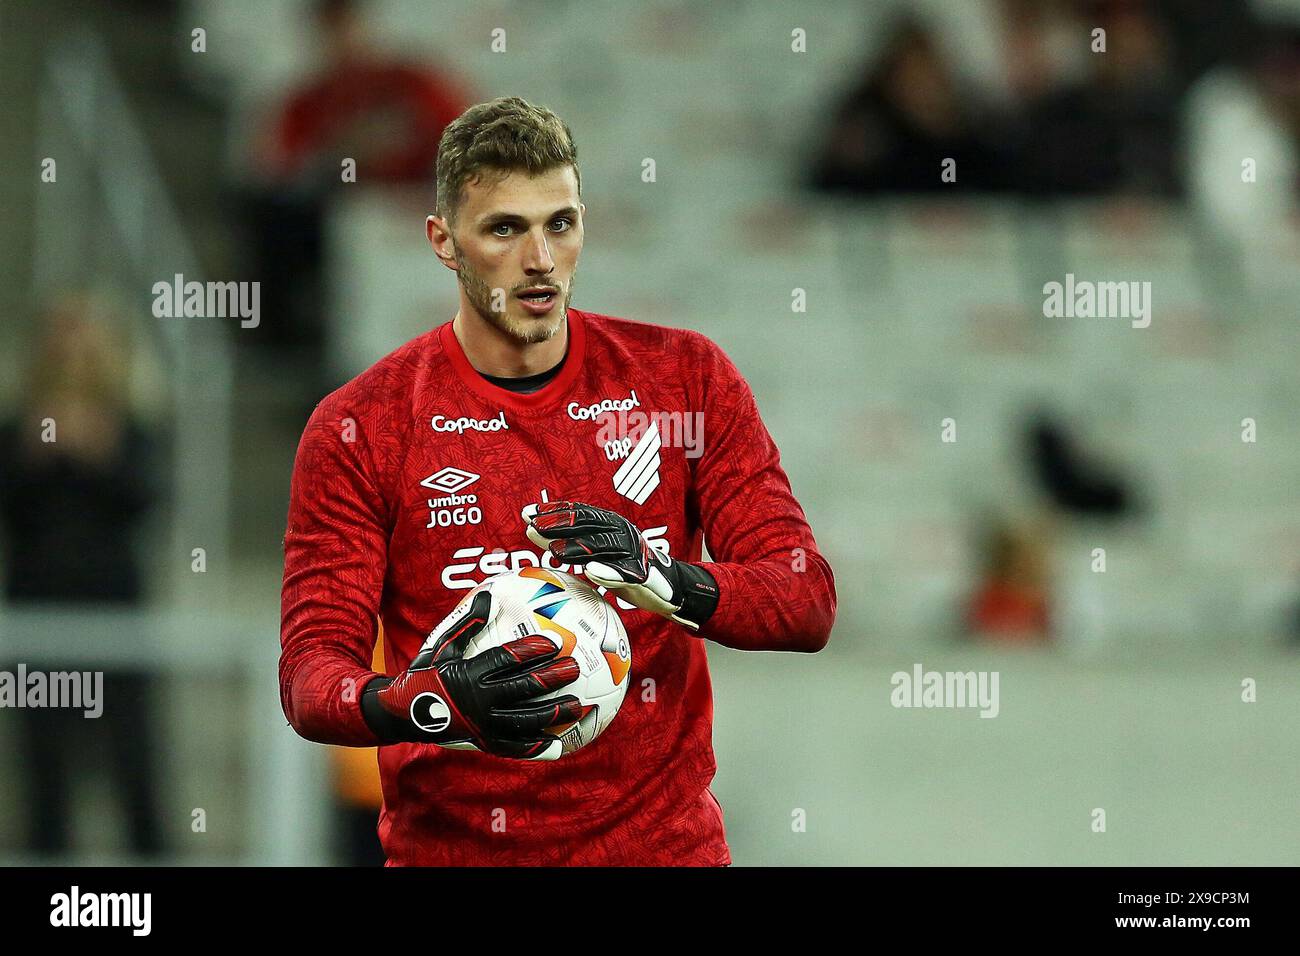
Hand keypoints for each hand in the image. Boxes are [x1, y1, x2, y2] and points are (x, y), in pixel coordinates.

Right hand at [369, 589, 582, 759]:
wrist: (403, 712)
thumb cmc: (427, 673)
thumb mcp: (443, 646)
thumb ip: (469, 623)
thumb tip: (489, 594)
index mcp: (469, 673)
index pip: (507, 660)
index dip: (532, 650)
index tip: (555, 642)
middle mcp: (478, 701)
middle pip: (523, 688)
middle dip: (552, 678)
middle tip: (575, 668)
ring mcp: (481, 726)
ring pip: (525, 720)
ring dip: (553, 712)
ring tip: (576, 705)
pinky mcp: (482, 743)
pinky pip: (513, 747)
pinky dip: (536, 747)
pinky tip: (557, 743)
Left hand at [521, 500, 718, 631]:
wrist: (668, 589)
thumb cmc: (628, 569)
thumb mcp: (597, 554)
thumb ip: (570, 543)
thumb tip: (532, 530)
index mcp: (611, 525)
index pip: (579, 513)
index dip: (553, 511)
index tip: (527, 512)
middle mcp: (622, 533)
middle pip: (588, 525)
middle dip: (560, 524)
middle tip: (533, 526)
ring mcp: (634, 553)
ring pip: (603, 546)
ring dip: (579, 547)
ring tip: (554, 550)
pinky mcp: (644, 574)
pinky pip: (625, 573)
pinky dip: (609, 572)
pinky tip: (592, 573)